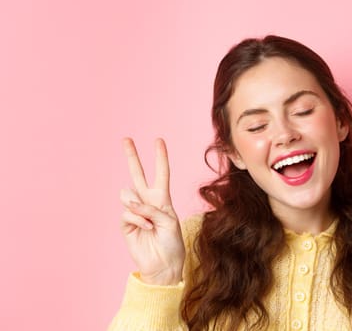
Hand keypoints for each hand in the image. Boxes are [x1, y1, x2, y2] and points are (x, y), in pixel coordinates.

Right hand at [120, 138, 184, 284]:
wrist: (164, 264)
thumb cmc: (172, 242)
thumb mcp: (169, 221)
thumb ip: (150, 208)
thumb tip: (129, 201)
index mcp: (162, 198)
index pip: (161, 173)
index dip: (160, 157)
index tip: (158, 140)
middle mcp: (148, 201)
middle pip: (138, 174)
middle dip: (132, 157)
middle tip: (126, 139)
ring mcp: (135, 211)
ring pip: (128, 194)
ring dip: (139, 207)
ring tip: (149, 221)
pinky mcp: (126, 223)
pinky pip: (127, 212)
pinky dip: (137, 219)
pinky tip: (146, 228)